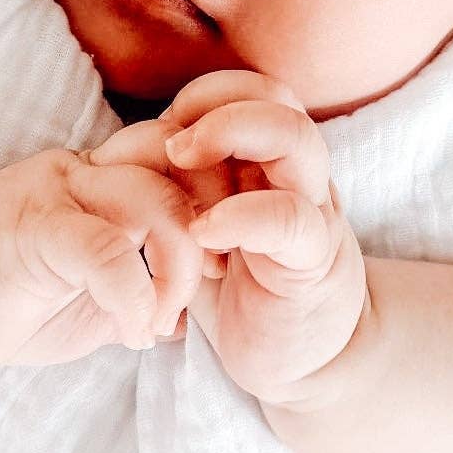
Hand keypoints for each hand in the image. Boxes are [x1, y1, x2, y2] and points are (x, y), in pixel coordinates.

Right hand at [0, 136, 203, 372]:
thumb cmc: (14, 299)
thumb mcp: (97, 293)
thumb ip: (143, 285)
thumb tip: (194, 315)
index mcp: (108, 176)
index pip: (188, 156)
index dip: (220, 204)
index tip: (220, 265)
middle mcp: (87, 170)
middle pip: (184, 166)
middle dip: (213, 231)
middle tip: (204, 290)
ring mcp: (57, 190)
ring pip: (154, 200)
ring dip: (177, 270)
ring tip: (161, 320)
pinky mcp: (33, 227)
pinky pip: (106, 249)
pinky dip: (135, 297)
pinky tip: (134, 333)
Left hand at [148, 70, 369, 408]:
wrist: (301, 360)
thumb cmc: (245, 290)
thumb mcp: (211, 227)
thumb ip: (189, 187)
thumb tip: (137, 147)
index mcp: (276, 165)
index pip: (257, 91)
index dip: (211, 94)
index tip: (167, 128)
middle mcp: (301, 178)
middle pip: (280, 98)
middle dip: (219, 102)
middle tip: (171, 143)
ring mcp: (315, 214)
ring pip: (295, 138)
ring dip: (232, 135)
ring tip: (181, 162)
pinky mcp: (314, 262)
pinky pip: (290, 219)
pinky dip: (242, 214)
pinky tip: (203, 233)